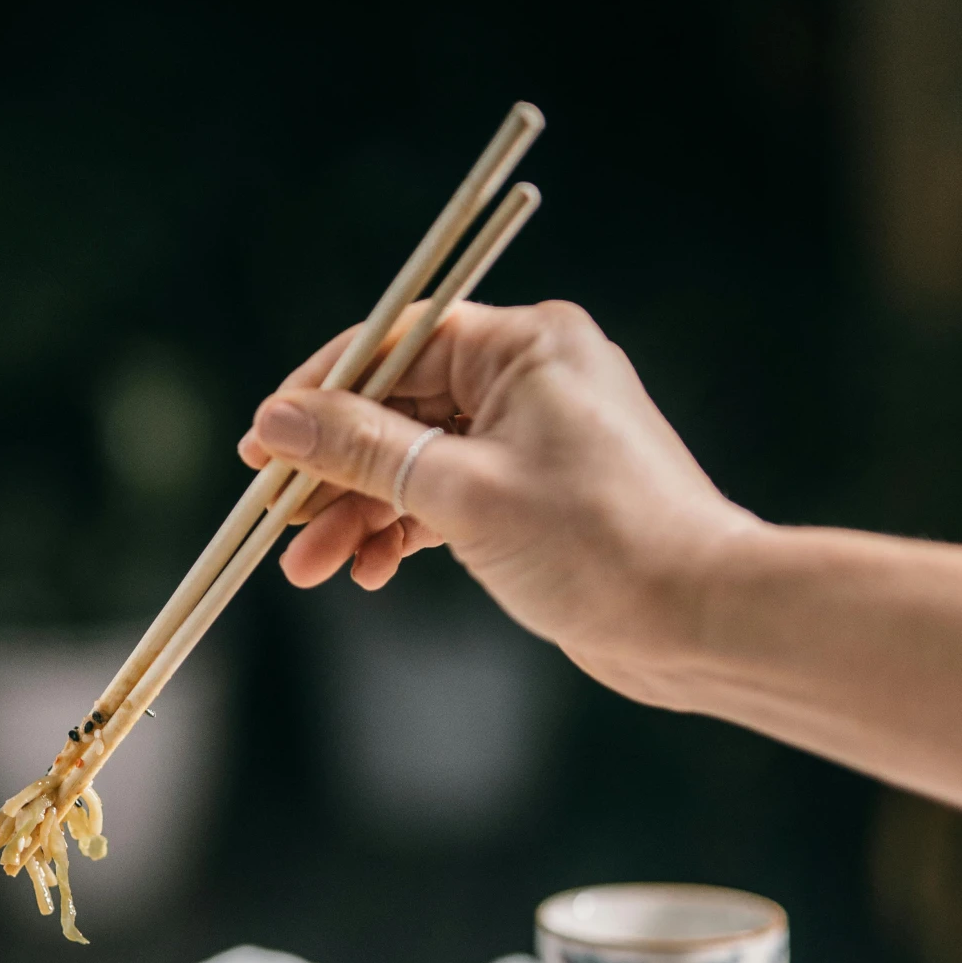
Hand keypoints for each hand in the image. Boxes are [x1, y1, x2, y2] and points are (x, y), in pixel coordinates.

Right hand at [238, 300, 758, 705]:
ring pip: (416, 459)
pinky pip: (447, 495)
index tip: (262, 448)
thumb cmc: (596, 541)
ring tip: (313, 568)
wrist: (699, 619)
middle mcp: (530, 375)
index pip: (392, 344)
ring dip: (361, 511)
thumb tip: (277, 422)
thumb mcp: (460, 492)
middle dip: (334, 472)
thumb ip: (362, 451)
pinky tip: (371, 569)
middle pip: (397, 407)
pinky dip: (406, 529)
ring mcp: (534, 435)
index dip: (318, 396)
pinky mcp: (535, 492)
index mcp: (525, 343)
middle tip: (279, 524)